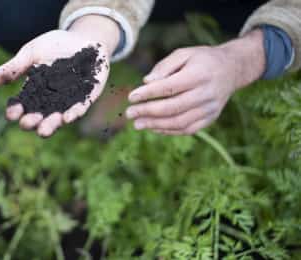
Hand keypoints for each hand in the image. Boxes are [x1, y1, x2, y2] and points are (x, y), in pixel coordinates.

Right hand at [0, 15, 119, 136]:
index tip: (11, 114)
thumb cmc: (55, 46)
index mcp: (34, 92)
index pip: (22, 105)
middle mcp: (50, 101)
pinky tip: (67, 117)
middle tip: (26, 123)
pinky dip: (73, 113)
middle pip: (39, 117)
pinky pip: (80, 108)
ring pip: (58, 118)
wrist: (83, 38)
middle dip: (32, 122)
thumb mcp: (31, 53)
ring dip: (51, 124)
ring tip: (43, 130)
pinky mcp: (87, 97)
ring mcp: (69, 101)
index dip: (15, 111)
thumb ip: (15, 67)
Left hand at [126, 29, 265, 134]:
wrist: (232, 69)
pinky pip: (188, 129)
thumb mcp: (184, 53)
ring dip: (156, 125)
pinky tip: (153, 127)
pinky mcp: (211, 118)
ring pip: (180, 122)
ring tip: (137, 124)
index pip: (170, 87)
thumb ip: (164, 67)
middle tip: (130, 113)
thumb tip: (146, 82)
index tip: (131, 97)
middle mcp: (207, 93)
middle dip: (148, 112)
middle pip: (173, 107)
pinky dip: (169, 131)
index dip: (149, 94)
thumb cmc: (201, 59)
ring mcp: (210, 108)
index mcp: (199, 74)